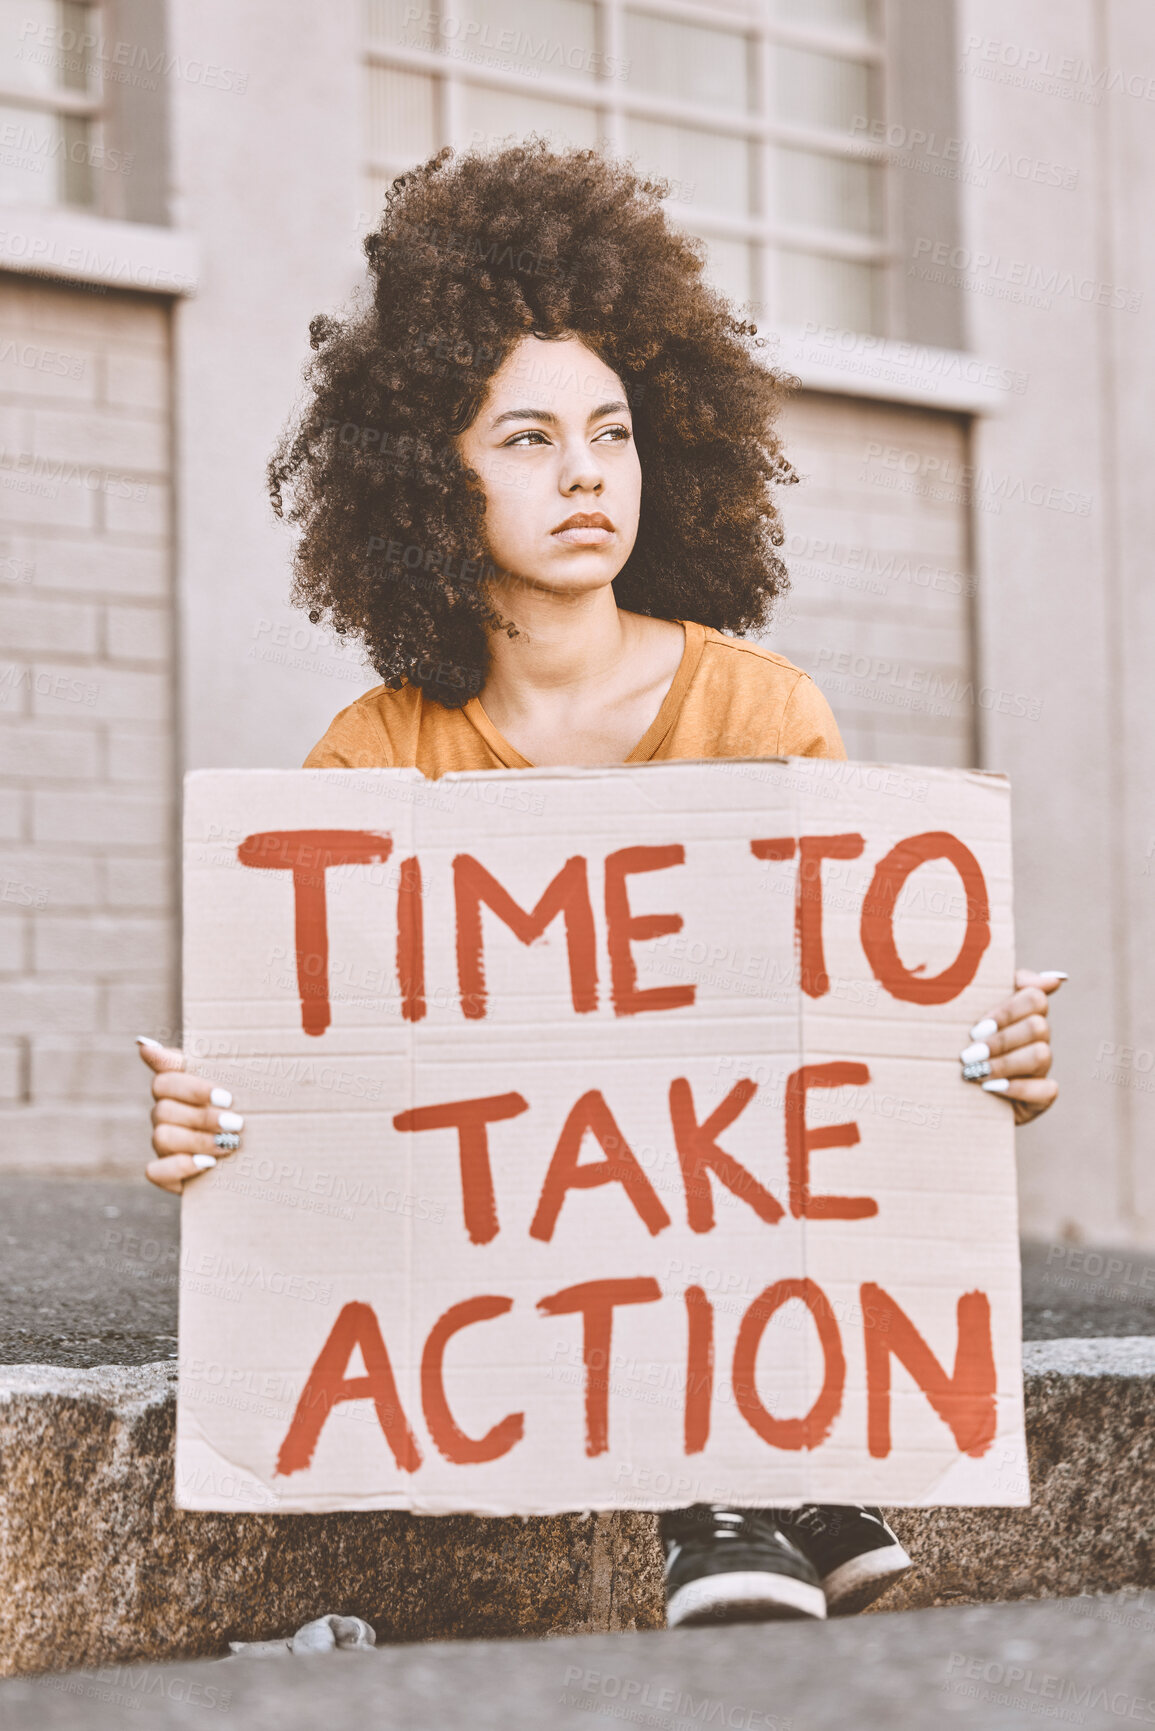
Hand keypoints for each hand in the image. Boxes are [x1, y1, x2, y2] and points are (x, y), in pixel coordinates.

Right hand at [137, 1036, 244, 1193]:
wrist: (259, 1151)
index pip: (164, 1082)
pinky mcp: (164, 1172)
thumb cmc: (242, 1106)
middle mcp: (164, 1115)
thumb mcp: (229, 1080)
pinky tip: (207, 1164)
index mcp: (176, 1089)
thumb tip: (143, 1044)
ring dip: (198, 1141)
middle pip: (164, 1111)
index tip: (226, 1097)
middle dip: (203, 1118)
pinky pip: (154, 1171)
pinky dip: (180, 1167)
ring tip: (230, 1144)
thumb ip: (199, 1060)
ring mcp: (162, 1144)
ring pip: (161, 1138)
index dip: (192, 1089)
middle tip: (236, 1123)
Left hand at [959, 969, 1064, 1125]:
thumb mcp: (969, 1008)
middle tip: (969, 1054)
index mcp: (1023, 1012)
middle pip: (1038, 1027)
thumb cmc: (957, 1040)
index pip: (1035, 998)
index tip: (976, 1028)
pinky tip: (992, 1089)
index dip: (1007, 1011)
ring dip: (1005, 1064)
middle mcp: (1038, 1038)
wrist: (946, 1087)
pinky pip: (1048, 1090)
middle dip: (1001, 1041)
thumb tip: (1054, 979)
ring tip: (974, 1072)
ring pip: (1042, 1055)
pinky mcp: (1042, 1097)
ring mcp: (1042, 1068)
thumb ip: (1001, 982)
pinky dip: (1019, 1089)